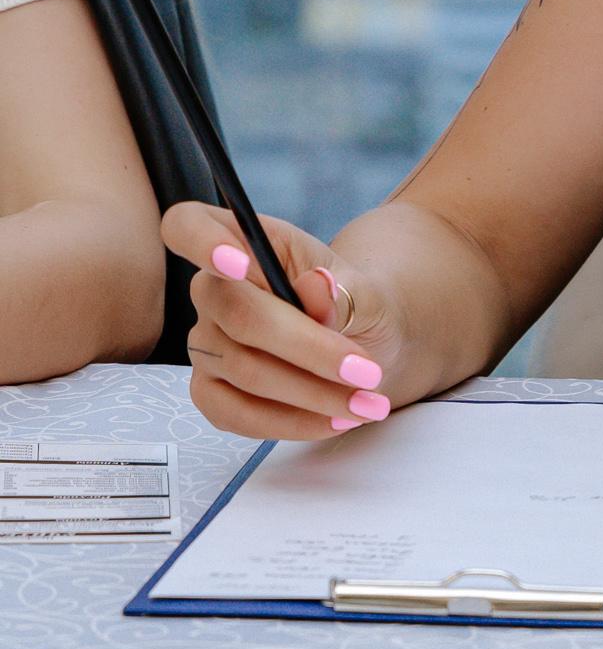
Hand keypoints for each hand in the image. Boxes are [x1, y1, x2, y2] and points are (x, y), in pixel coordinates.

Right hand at [164, 201, 404, 441]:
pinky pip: (237, 414)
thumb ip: (345, 291)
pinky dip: (292, 423)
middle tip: (366, 372)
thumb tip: (317, 287)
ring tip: (367, 402)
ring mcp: (206, 343)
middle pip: (236, 314)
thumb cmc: (357, 308)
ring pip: (244, 370)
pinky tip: (335, 420)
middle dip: (308, 348)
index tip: (240, 263)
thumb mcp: (368, 292)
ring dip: (312, 394)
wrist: (363, 350)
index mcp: (246, 242)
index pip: (188, 226)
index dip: (201, 241)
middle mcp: (213, 291)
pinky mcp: (211, 391)